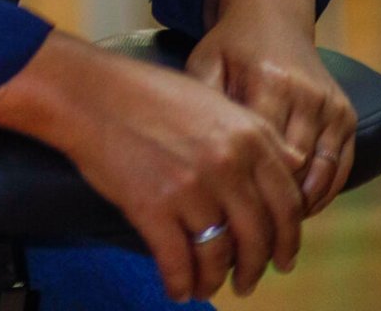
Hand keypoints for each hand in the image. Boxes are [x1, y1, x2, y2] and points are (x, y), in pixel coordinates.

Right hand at [0, 29, 305, 300]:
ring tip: (208, 284)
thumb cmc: (146, 94)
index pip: (288, 203)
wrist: (88, 92)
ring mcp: (191, 187)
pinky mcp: (154, 208)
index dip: (288, 239)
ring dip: (215, 279)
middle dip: (254, 267)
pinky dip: (181, 283)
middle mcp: (227, 163)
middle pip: (259, 236)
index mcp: (247, 135)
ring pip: (220, 255)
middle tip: (247, 281)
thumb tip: (292, 167)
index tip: (283, 257)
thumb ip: (254, 134)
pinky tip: (178, 288)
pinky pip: (179, 263)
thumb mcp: (213, 100)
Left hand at [190, 0, 356, 216]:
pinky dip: (324, 192)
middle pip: (296, 168)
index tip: (233, 214)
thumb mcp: (206, 61)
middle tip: (255, 230)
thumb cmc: (231, 45)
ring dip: (302, 204)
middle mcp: (306, 92)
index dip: (251, 187)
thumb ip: (203, 103)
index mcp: (268, 79)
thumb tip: (198, 154)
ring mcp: (330, 104)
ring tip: (276, 227)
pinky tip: (300, 207)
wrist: (272, 14)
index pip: (265, 152)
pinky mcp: (346, 113)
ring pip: (322, 174)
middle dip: (275, 203)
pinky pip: (341, 167)